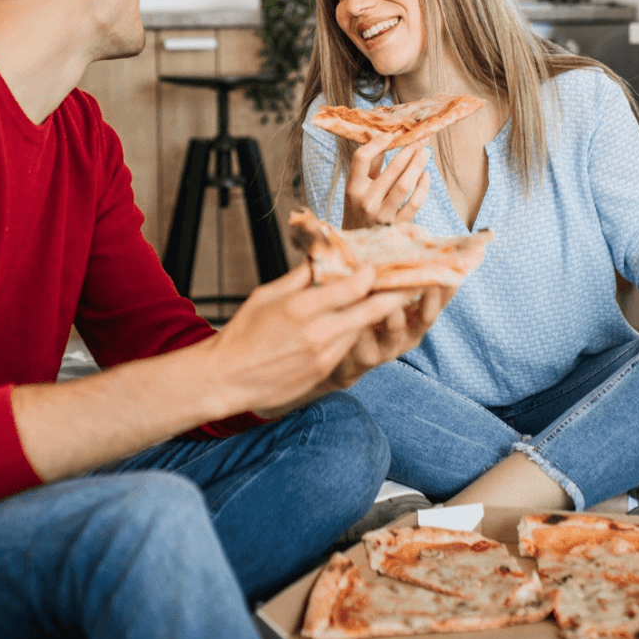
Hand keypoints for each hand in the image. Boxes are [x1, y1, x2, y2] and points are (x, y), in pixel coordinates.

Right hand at [201, 263, 439, 416]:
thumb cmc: (242, 334)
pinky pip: (348, 348)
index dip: (371, 275)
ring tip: (387, 301)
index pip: (352, 287)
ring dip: (375, 316)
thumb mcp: (266, 296)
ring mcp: (324, 355)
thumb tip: (319, 261)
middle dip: (394, 296)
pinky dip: (355, 334)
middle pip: (371, 311)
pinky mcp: (324, 372)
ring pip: (361, 330)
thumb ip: (298, 279)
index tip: (380, 266)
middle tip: (410, 284)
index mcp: (302, 308)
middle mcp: (319, 332)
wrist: (227, 378)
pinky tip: (357, 325)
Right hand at [341, 131, 431, 229]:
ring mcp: (382, 215)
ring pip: (405, 185)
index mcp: (353, 189)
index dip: (376, 143)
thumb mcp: (357, 189)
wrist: (358, 245)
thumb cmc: (359, 211)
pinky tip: (425, 176)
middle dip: (409, 150)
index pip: (360, 159)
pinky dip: (423, 187)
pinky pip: (414, 203)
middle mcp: (366, 202)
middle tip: (420, 140)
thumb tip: (387, 139)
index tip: (390, 135)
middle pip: (391, 169)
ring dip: (418, 165)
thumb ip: (369, 166)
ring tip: (425, 152)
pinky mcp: (397, 226)